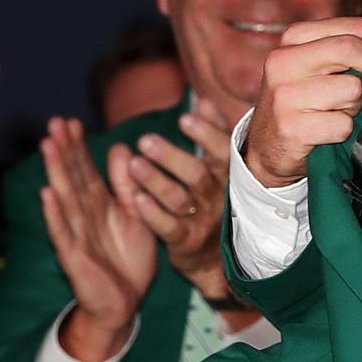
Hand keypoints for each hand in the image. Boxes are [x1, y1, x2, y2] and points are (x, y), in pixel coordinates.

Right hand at [38, 118, 157, 361]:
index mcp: (100, 206)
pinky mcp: (74, 257)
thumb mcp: (135, 217)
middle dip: (64, 150)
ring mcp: (77, 235)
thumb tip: (121, 148)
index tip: (72, 121)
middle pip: (72, 178)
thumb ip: (127, 186)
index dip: (78, 147)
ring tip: (48, 147)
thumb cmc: (128, 260)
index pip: (86, 171)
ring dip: (56, 173)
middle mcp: (85, 216)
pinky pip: (63, 233)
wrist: (125, 304)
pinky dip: (54, 215)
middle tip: (55, 122)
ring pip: (65, 199)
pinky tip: (46, 195)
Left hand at [120, 103, 234, 301]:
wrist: (217, 259)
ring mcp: (202, 222)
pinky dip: (152, 214)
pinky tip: (136, 199)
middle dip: (172, 157)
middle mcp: (218, 198)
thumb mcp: (220, 170)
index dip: (206, 135)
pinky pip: (169, 228)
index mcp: (228, 177)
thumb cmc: (215, 203)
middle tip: (145, 140)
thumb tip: (204, 101)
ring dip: (156, 181)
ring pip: (179, 200)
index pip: (222, 153)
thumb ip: (213, 135)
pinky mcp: (186, 242)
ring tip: (133, 165)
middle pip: (197, 175)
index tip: (184, 118)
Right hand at [241, 18, 361, 188]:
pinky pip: (343, 124)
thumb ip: (353, 52)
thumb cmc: (307, 104)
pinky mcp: (290, 127)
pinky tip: (327, 133)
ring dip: (357, 107)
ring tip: (338, 113)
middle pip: (353, 48)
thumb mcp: (320, 67)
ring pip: (352, 90)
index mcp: (296, 37)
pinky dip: (345, 132)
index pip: (356, 27)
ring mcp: (285, 94)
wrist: (267, 148)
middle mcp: (284, 60)